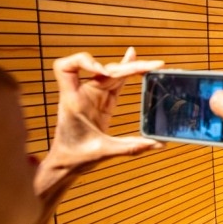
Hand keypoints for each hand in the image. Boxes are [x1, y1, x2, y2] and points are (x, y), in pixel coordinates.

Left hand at [44, 47, 164, 173]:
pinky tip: (134, 60)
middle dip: (127, 66)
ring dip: (131, 68)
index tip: (101, 71)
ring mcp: (92, 95)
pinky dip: (126, 71)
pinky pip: (114, 81)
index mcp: (74, 101)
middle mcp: (82, 94)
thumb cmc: (74, 156)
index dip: (83, 62)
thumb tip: (157, 144)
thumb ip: (130, 147)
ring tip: (153, 65)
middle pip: (104, 69)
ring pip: (112, 73)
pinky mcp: (101, 100)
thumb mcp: (103, 152)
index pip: (65, 68)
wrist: (66, 162)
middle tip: (153, 66)